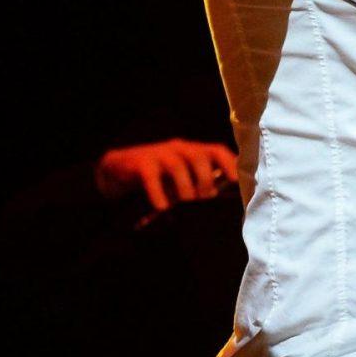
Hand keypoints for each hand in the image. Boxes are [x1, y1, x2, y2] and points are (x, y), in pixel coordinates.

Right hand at [95, 138, 237, 216]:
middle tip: (205, 198)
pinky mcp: (140, 163)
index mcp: (192, 151)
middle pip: (198, 156)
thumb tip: (222, 202)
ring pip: (177, 166)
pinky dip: (158, 194)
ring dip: (184, 187)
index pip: (216, 151)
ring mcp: (158, 154)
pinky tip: (162, 208)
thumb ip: (199, 186)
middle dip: (205, 180)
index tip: (236, 183)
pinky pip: (152, 178)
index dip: (229, 164)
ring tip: (185, 203)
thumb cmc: (158, 178)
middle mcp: (178, 148)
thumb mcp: (181, 179)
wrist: (119, 169)